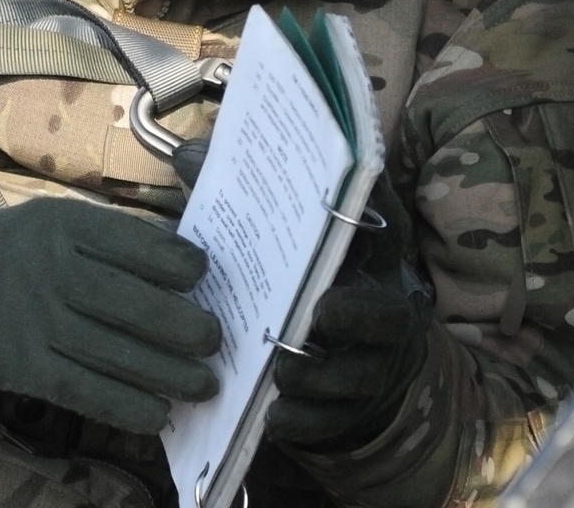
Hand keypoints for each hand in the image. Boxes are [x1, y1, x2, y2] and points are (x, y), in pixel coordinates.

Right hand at [0, 178, 220, 433]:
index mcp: (62, 224)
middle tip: (214, 337)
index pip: (125, 241)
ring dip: (165, 372)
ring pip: (109, 351)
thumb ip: (111, 241)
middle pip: (123, 300)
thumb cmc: (20, 250)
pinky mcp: (23, 367)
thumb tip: (185, 267)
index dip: (170, 258)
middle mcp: (48, 270)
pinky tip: (159, 413)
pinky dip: (124, 405)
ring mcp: (33, 322)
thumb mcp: (57, 223)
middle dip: (178, 323)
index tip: (204, 272)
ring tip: (205, 383)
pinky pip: (81, 389)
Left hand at [265, 175, 431, 450]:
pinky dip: (304, 418)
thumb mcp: (280, 233)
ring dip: (321, 373)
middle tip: (322, 312)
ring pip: (360, 372)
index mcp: (373, 250)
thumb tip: (189, 154)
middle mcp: (383, 303)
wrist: (343, 350)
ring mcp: (374, 360)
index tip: (351, 204)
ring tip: (281, 370)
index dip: (374, 212)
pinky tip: (273, 415)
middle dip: (358, 312)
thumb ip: (242, 196)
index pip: (384, 220)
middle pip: (385, 311)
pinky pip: (335, 419)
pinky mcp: (353, 406)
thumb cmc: (299, 271)